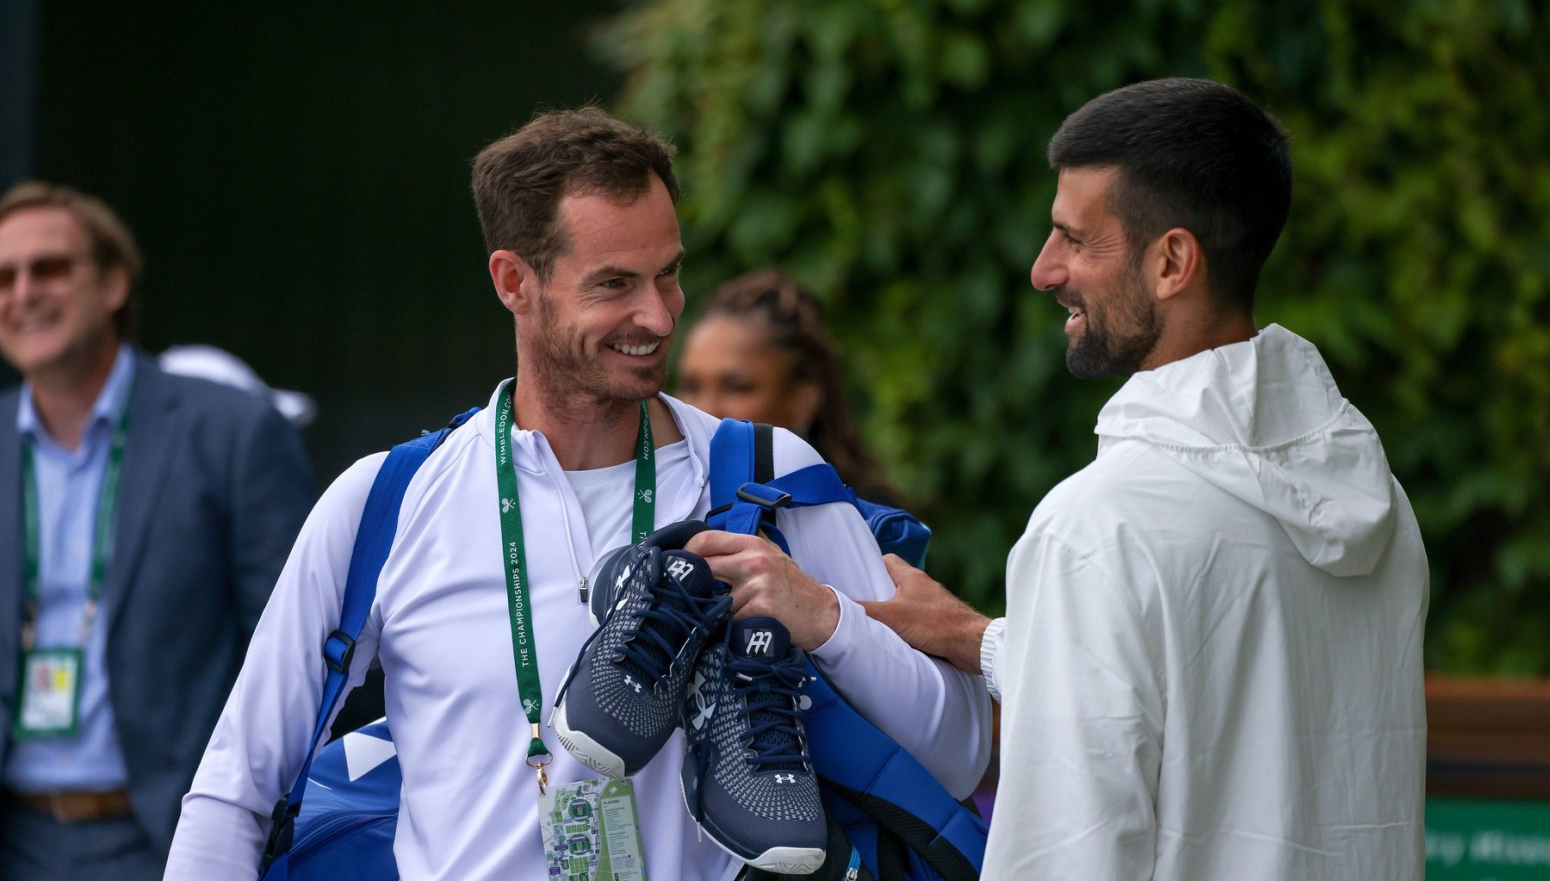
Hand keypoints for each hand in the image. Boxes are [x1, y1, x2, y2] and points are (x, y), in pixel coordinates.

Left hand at [684, 530, 839, 650]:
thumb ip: (739, 550)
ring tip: (729, 615)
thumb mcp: (770, 555)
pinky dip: (730, 626)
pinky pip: (729, 619)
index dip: (685, 553)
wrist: (820, 613)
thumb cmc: (791, 586)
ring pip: (714, 599)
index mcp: (752, 544)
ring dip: (714, 611)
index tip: (679, 567)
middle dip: (694, 585)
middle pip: (703, 567)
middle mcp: (754, 560)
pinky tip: (742, 626)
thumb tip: (700, 550)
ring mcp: (757, 583)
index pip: (705, 539)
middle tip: (691, 596)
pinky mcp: (760, 607)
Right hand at [860, 555, 990, 674]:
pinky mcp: (938, 622)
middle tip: (859, 607)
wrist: (972, 644)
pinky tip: (896, 640)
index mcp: (911, 576)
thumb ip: (864, 610)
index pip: (885, 561)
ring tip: (873, 626)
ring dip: (890, 614)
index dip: (868, 568)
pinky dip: (904, 628)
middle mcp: (922, 587)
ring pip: (903, 603)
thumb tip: (837, 605)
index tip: (852, 580)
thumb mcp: (892, 616)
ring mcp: (931, 604)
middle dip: (875, 595)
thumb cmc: (936, 625)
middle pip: (892, 584)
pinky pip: (914, 620)